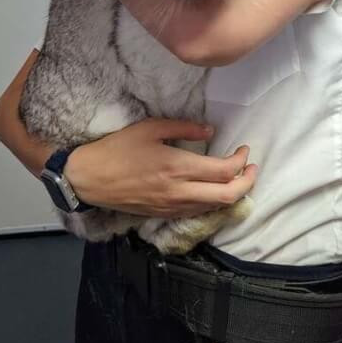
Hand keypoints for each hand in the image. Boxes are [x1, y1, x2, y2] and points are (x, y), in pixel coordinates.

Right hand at [64, 119, 257, 218]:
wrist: (89, 179)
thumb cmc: (118, 149)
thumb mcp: (150, 128)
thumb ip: (184, 128)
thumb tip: (210, 131)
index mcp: (177, 167)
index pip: (223, 171)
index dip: (241, 161)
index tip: (244, 150)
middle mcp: (179, 191)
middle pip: (227, 196)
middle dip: (247, 182)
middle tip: (252, 168)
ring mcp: (172, 207)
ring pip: (214, 208)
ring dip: (232, 194)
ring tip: (238, 178)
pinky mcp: (164, 214)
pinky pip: (198, 212)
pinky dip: (213, 202)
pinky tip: (213, 190)